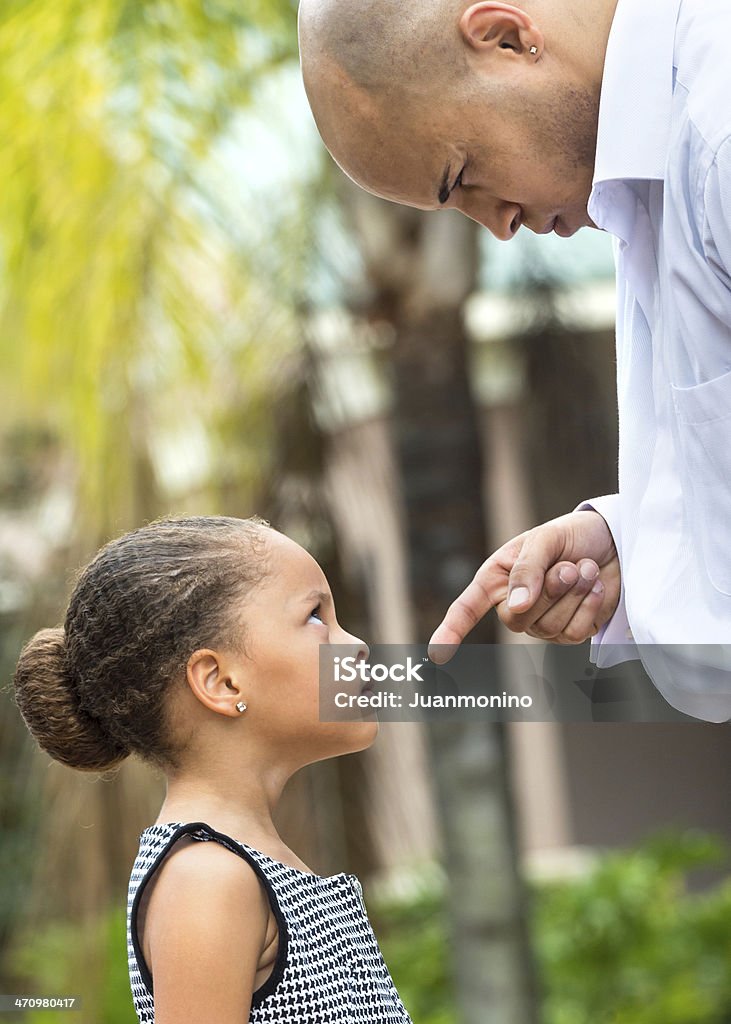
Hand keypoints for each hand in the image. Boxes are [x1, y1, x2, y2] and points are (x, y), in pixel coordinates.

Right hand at [428, 510, 620, 662]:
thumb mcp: (544, 539)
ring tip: (584, 568)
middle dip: (548, 590)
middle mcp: (515, 606)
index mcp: (497, 579)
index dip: (451, 631)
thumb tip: (517, 608)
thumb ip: (527, 569)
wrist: (613, 543)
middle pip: (516, 619)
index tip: (437, 653)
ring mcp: (542, 624)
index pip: (467, 609)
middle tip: (568, 565)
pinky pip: (574, 632)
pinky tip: (594, 585)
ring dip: (573, 593)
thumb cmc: (571, 536)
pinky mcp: (570, 633)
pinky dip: (589, 606)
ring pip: (549, 627)